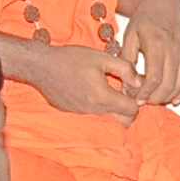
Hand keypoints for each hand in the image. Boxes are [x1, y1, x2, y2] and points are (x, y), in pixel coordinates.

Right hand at [25, 42, 140, 117]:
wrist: (40, 66)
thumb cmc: (70, 59)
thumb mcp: (102, 58)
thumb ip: (125, 69)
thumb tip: (139, 82)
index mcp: (103, 97)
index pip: (132, 111)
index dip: (136, 99)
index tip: (130, 88)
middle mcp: (93, 111)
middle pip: (123, 122)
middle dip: (128, 110)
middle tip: (123, 93)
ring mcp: (82, 115)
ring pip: (107, 119)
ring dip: (112, 108)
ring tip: (105, 89)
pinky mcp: (73, 114)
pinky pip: (92, 115)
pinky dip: (96, 107)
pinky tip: (90, 90)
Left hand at [122, 0, 179, 106]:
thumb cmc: (146, 16)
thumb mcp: (131, 34)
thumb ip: (127, 58)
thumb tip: (127, 82)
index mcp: (157, 44)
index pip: (154, 78)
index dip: (145, 93)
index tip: (136, 100)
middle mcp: (175, 49)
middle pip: (168, 84)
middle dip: (155, 98)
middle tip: (145, 102)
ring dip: (169, 97)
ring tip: (156, 100)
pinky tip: (176, 99)